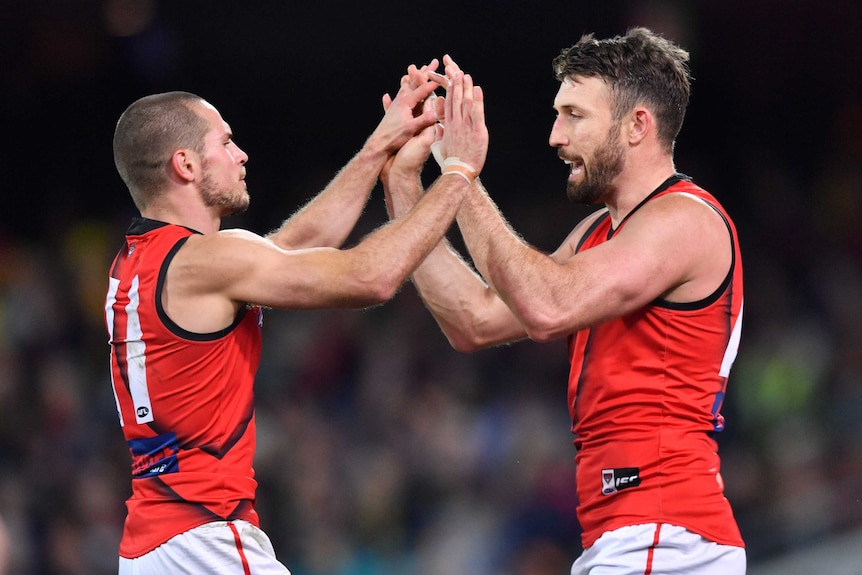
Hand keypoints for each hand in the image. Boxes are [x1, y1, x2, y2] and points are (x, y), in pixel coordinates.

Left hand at [371, 60, 443, 155]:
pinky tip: (399, 87)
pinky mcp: (393, 110)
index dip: (434, 83)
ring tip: (417, 70)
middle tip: (434, 62)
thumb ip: (424, 120)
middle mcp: (400, 100)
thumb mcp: (411, 129)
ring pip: (406, 86)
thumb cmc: (394, 137)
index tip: (444, 77)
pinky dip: (402, 89)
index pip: (423, 89)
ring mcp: (396, 104)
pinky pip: (399, 95)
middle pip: (415, 82)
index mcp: (406, 102)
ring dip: (414, 78)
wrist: (379, 145)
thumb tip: (436, 114)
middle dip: (425, 72)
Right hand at [438, 55, 487, 175]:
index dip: (450, 91)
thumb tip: (439, 126)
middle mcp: (456, 123)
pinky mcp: (477, 130)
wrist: (458, 171)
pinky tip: (478, 89)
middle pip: (455, 100)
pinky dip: (478, 100)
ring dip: (466, 88)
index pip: (448, 105)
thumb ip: (440, 133)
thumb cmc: (451, 161)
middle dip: (456, 85)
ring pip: (465, 102)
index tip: (450, 81)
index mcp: (448, 126)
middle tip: (456, 72)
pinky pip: (477, 112)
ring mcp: (466, 126)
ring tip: (466, 76)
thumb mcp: (441, 145)